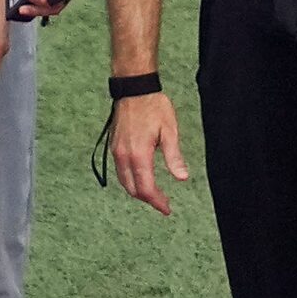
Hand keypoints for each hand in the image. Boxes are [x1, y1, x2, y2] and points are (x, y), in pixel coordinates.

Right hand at [110, 91, 191, 215]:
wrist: (134, 88)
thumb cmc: (153, 106)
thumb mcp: (169, 131)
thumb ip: (174, 157)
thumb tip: (182, 178)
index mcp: (139, 155)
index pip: (146, 188)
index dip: (156, 202)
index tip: (166, 209)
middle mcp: (124, 156)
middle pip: (133, 189)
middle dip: (148, 199)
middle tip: (163, 203)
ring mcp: (116, 151)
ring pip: (124, 182)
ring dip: (138, 191)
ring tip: (153, 193)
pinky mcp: (114, 146)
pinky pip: (120, 171)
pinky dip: (130, 180)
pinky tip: (141, 178)